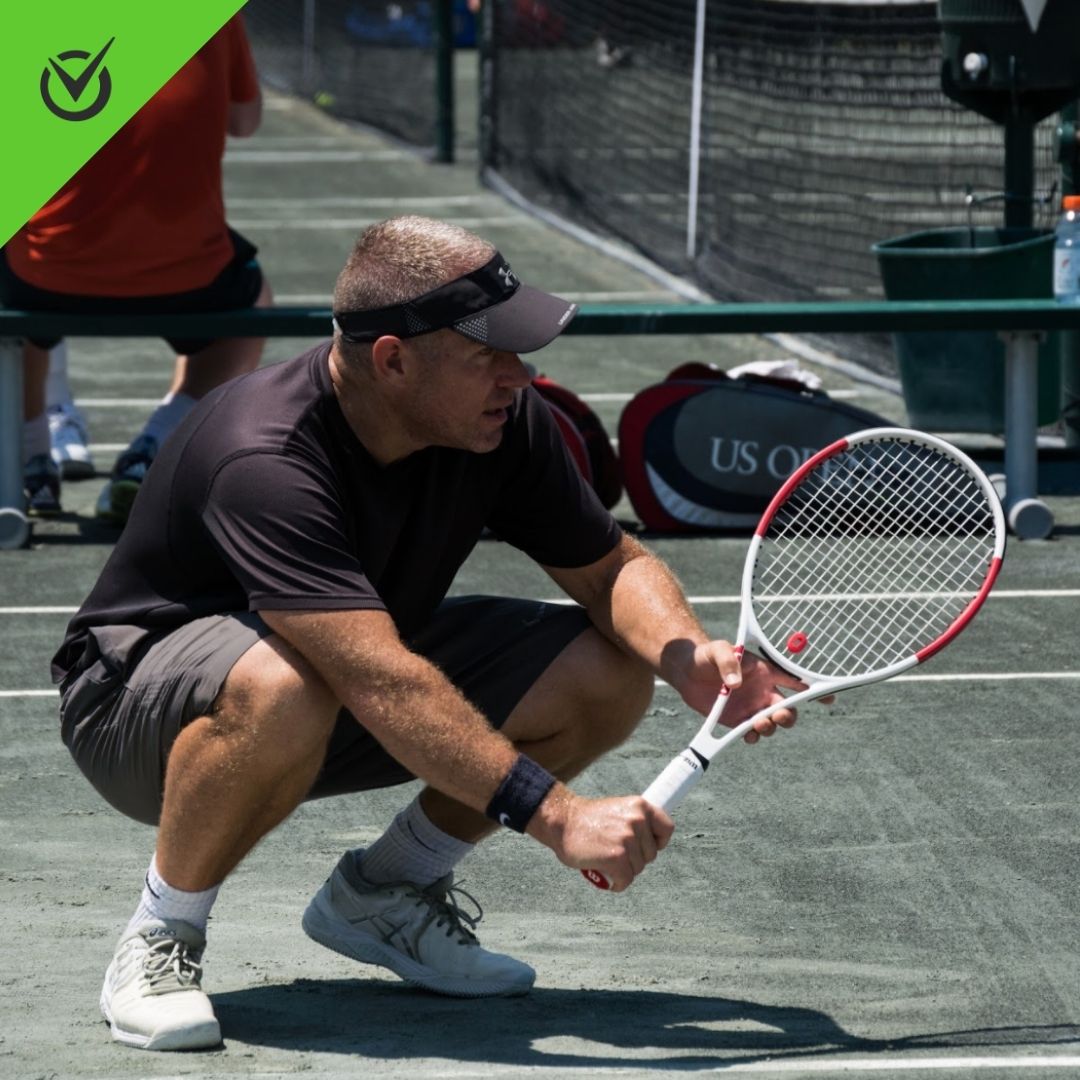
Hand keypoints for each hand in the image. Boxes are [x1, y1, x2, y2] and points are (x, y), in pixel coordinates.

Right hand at [531, 791, 673, 892]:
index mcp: (640, 805)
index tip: (646, 845)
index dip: (658, 841)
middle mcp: (637, 820)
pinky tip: (605, 875)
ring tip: (606, 860)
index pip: (667, 828)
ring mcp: (627, 839)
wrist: (562, 822)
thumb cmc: (588, 820)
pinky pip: (626, 880)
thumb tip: (651, 841)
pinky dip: (616, 883)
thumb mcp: (618, 810)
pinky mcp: (617, 858)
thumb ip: (635, 822)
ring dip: (623, 870)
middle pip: (651, 854)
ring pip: (637, 868)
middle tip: (615, 852)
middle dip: (635, 858)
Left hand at [663, 639, 811, 743]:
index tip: (829, 697)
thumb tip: (735, 683)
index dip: (814, 689)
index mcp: (766, 672)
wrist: (686, 671)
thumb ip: (728, 662)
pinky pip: (752, 733)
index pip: (796, 680)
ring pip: (772, 723)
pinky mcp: (737, 719)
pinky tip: (747, 735)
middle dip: (788, 716)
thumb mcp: (718, 650)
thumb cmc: (706, 655)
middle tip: (776, 716)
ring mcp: (752, 707)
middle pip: (788, 708)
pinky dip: (753, 737)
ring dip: (770, 727)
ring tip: (757, 724)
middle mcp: (763, 691)